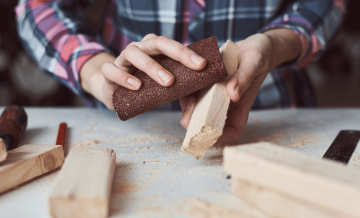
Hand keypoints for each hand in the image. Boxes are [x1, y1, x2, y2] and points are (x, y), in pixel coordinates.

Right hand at [80, 34, 206, 108]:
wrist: (115, 93)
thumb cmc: (144, 88)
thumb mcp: (163, 89)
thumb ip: (179, 95)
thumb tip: (194, 108)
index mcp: (154, 49)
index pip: (171, 44)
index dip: (187, 53)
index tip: (202, 65)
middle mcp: (140, 49)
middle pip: (157, 42)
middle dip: (177, 53)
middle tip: (192, 67)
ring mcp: (123, 58)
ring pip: (133, 52)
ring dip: (152, 66)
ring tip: (167, 82)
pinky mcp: (109, 71)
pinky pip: (112, 69)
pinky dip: (124, 76)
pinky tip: (136, 86)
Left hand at [180, 28, 301, 143]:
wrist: (253, 43)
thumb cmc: (259, 54)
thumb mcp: (254, 61)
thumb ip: (244, 77)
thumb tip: (232, 94)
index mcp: (241, 104)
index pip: (233, 131)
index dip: (221, 137)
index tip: (208, 133)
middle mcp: (226, 102)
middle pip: (210, 122)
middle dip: (196, 124)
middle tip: (187, 116)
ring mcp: (215, 93)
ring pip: (198, 107)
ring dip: (188, 105)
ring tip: (184, 94)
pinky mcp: (207, 82)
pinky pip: (193, 90)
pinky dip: (186, 89)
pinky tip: (183, 80)